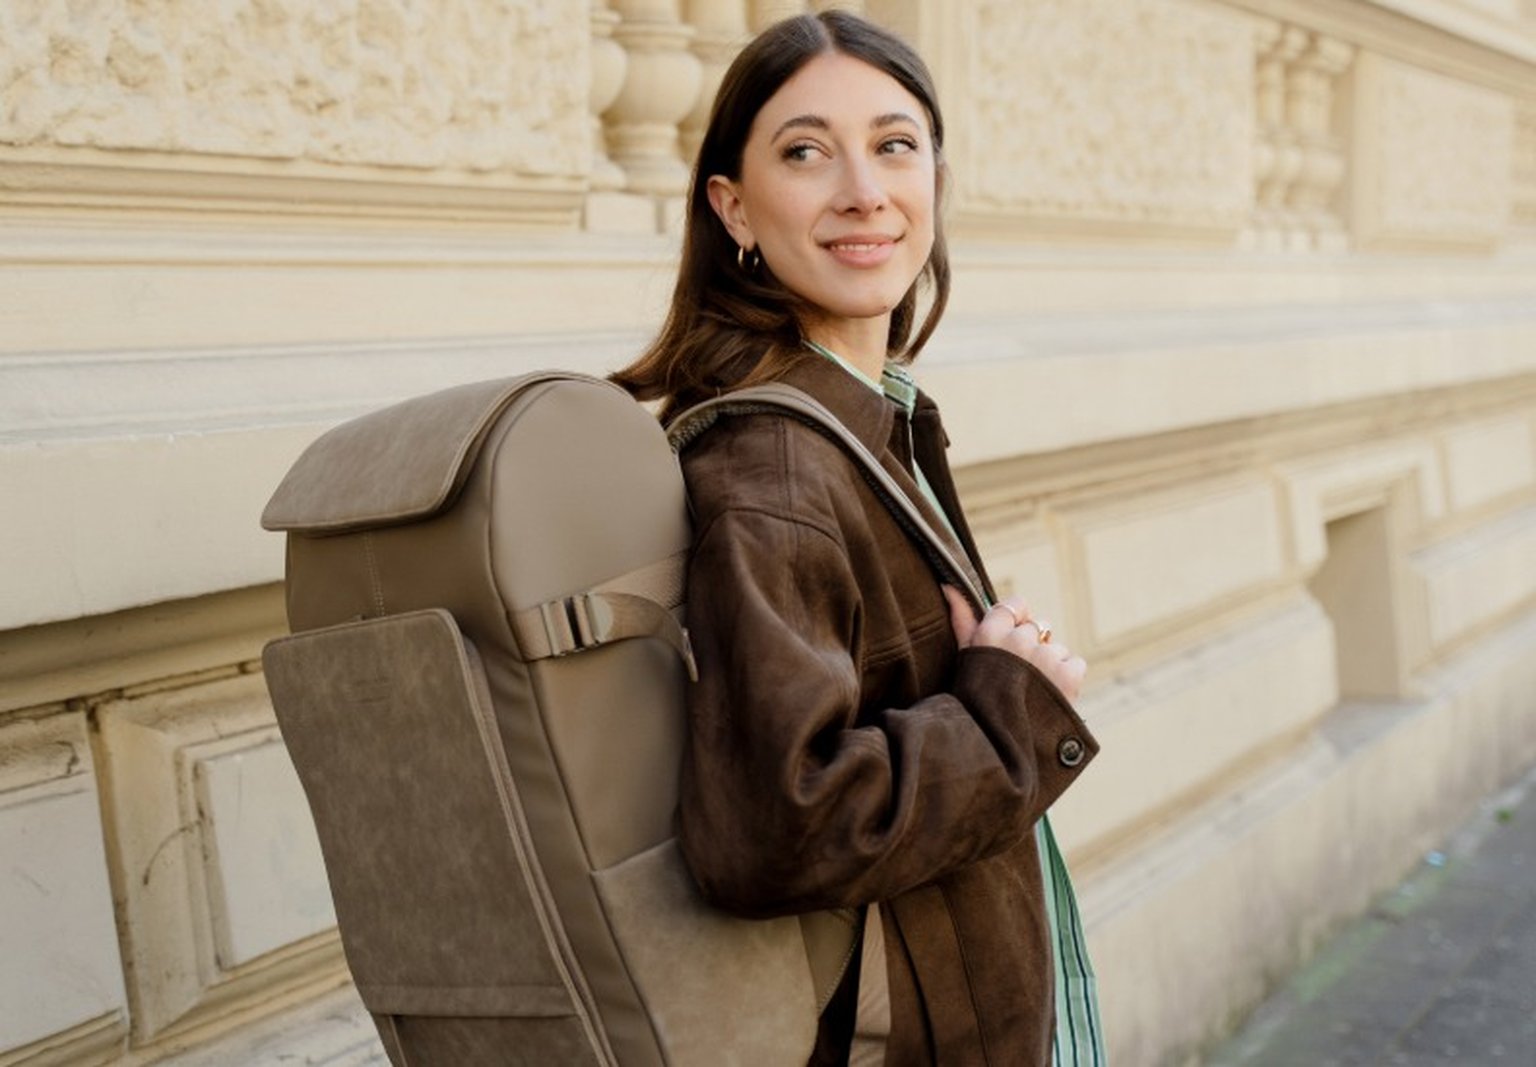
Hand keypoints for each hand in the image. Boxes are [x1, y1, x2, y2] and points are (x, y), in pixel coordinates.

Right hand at [943, 586, 1086, 701]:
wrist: (995, 747)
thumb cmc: (976, 700)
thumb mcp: (965, 657)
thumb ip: (962, 619)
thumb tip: (949, 585)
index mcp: (991, 632)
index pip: (1015, 604)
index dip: (1014, 622)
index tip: (1008, 642)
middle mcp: (1020, 641)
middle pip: (1035, 629)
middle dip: (1028, 648)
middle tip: (1015, 677)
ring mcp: (1046, 658)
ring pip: (1056, 648)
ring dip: (1048, 665)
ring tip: (1031, 692)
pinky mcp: (1069, 676)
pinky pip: (1075, 663)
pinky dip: (1067, 678)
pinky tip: (1048, 696)